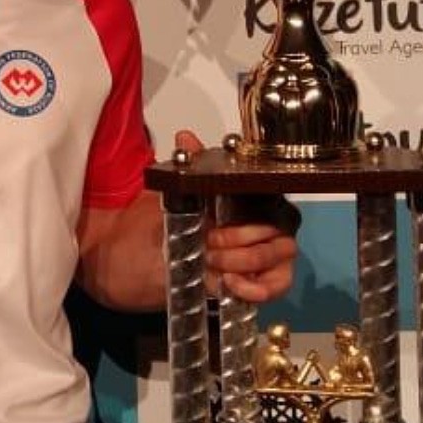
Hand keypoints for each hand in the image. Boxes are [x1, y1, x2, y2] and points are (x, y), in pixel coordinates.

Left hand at [174, 129, 299, 304]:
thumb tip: (186, 137)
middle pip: (276, 226)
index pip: (272, 192)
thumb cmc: (167, 226)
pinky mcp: (266, 282)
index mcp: (252, 198)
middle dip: (238, 237)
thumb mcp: (175, 193)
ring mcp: (270, 254)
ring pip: (276, 254)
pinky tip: (229, 282)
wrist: (143, 265)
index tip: (220, 215)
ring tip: (212, 262)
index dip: (250, 205)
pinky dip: (255, 286)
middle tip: (207, 242)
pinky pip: (278, 284)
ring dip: (242, 259)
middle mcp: (267, 224)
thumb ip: (188, 166)